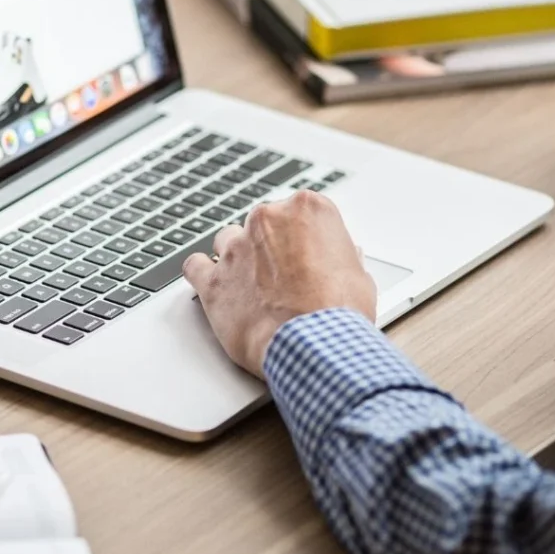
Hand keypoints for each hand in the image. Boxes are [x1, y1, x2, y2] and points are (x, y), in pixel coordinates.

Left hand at [183, 192, 376, 376]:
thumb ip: (342, 258)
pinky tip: (216, 285)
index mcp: (308, 209)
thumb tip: (342, 258)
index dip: (305, 237)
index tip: (309, 255)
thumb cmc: (340, 312)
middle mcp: (268, 219)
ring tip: (253, 284)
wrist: (314, 344)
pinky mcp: (213, 279)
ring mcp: (236, 247)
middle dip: (271, 245)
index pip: (301, 212)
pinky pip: (195, 266)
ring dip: (238, 257)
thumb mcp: (359, 276)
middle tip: (286, 275)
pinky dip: (202, 274)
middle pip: (264, 222)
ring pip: (228, 239)